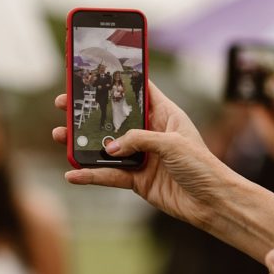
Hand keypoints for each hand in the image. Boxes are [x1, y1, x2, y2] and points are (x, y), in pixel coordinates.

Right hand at [52, 81, 233, 229]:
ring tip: (60, 136)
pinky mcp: (138, 180)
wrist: (213, 203)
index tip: (97, 71)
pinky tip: (73, 174)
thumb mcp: (172, 144)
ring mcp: (143, 157)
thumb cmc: (203, 166)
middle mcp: (151, 133)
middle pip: (114, 118)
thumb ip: (139, 139)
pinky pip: (109, 175)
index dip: (120, 80)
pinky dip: (91, 175)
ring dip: (83, 143)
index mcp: (165, 115)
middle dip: (89, 111)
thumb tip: (111, 147)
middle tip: (64, 104)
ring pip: (107, 147)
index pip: (140, 90)